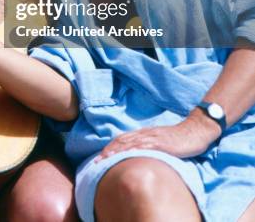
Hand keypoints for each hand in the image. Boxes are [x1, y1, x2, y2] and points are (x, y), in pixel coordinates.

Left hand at [96, 116, 219, 161]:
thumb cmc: (179, 138)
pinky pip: (146, 146)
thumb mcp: (160, 142)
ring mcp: (153, 137)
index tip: (99, 157)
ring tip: (105, 159)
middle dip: (108, 150)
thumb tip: (138, 157)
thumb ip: (149, 147)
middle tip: (96, 161)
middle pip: (121, 140)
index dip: (109, 148)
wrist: (195, 130)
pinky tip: (127, 156)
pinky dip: (134, 150)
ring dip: (116, 151)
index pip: (121, 139)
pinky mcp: (162, 143)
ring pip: (130, 143)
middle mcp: (145, 134)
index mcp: (143, 134)